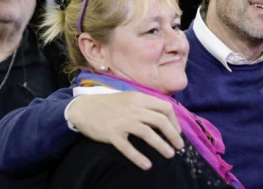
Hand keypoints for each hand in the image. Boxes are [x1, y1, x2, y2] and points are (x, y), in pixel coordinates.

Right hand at [67, 92, 183, 169]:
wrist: (83, 108)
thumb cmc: (109, 104)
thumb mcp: (129, 97)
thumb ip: (145, 104)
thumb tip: (164, 115)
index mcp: (139, 98)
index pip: (165, 107)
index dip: (174, 120)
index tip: (177, 131)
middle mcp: (133, 109)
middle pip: (160, 121)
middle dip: (173, 135)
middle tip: (179, 146)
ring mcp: (123, 122)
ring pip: (148, 134)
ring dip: (161, 145)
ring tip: (170, 154)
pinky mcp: (112, 134)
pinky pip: (128, 148)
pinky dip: (139, 157)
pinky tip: (147, 165)